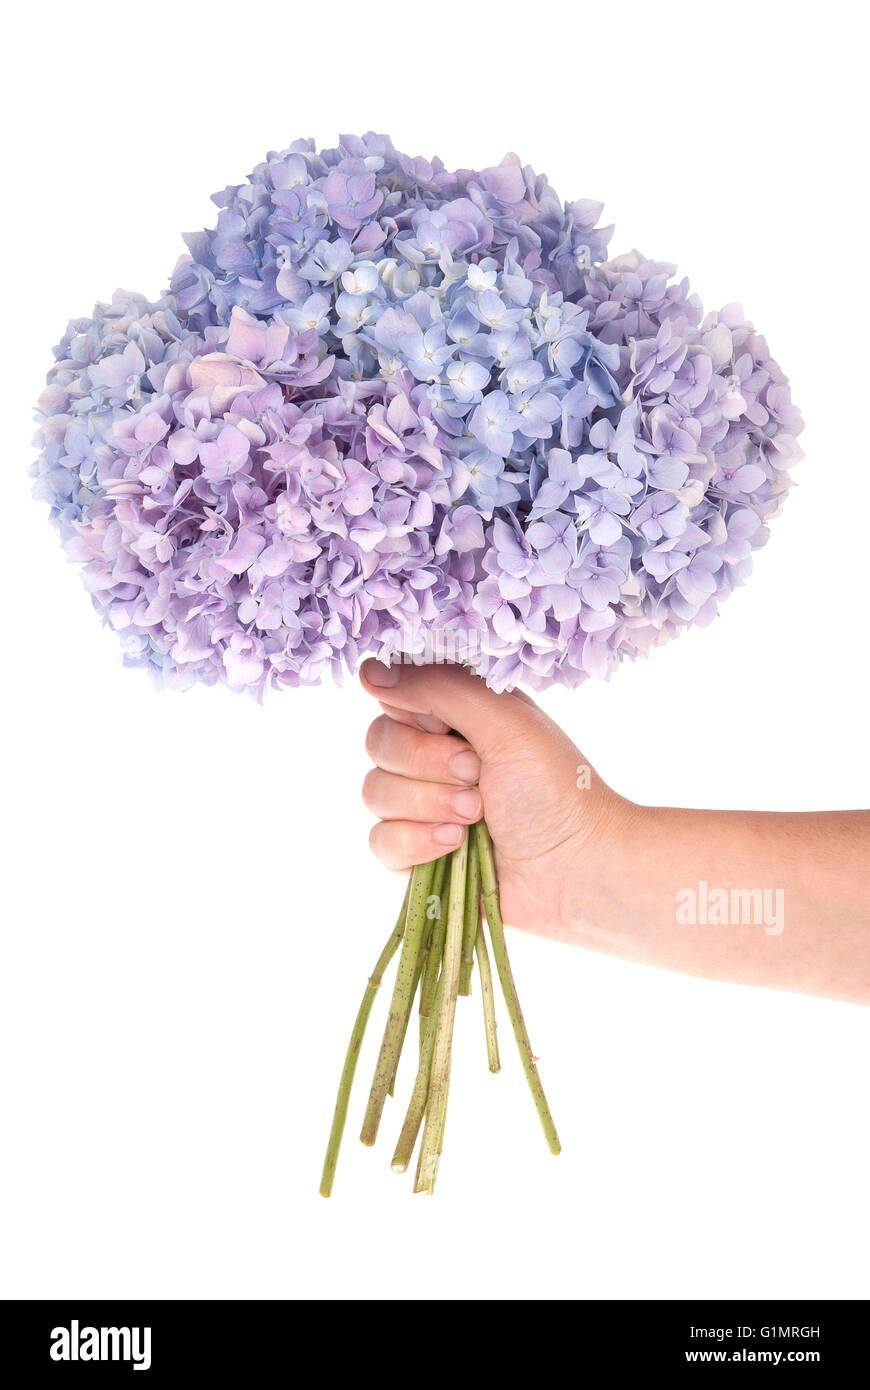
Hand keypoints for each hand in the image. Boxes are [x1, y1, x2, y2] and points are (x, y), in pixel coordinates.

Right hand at [360, 661, 631, 941]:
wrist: (575, 867)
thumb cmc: (554, 788)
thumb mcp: (505, 721)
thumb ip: (439, 687)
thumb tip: (369, 670)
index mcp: (456, 716)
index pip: (394, 696)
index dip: (414, 713)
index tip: (450, 727)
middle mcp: (434, 756)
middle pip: (378, 743)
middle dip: (427, 763)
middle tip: (477, 775)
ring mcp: (422, 806)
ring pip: (375, 792)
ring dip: (429, 804)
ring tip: (476, 816)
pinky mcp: (416, 853)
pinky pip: (379, 840)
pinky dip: (417, 842)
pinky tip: (456, 845)